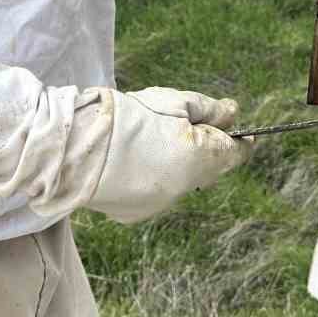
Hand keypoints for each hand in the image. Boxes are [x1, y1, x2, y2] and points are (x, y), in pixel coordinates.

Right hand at [87, 87, 249, 223]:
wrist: (79, 148)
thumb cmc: (130, 119)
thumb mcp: (176, 102)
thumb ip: (210, 110)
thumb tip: (233, 113)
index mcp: (202, 160)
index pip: (237, 154)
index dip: (238, 137)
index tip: (230, 122)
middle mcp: (186, 190)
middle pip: (209, 168)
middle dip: (204, 147)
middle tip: (183, 123)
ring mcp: (160, 205)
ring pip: (180, 182)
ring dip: (175, 164)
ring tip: (148, 140)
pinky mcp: (135, 214)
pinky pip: (153, 193)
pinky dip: (150, 177)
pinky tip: (131, 160)